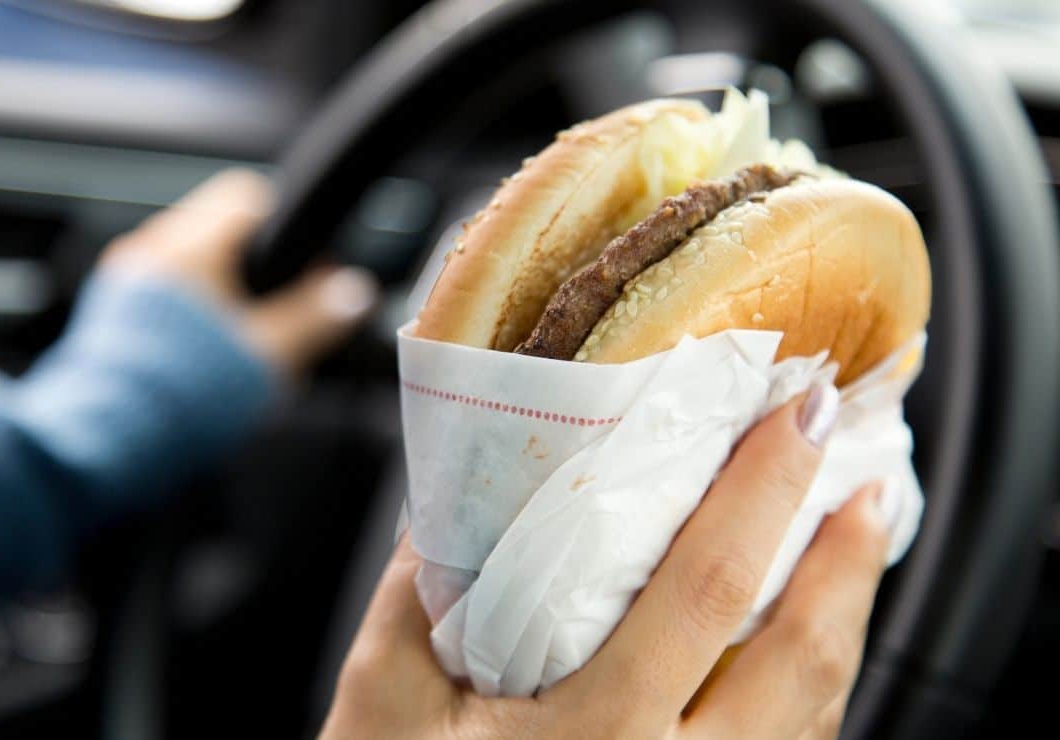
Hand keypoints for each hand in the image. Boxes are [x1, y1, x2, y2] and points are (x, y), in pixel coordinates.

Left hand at [100, 168, 378, 373]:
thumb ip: (319, 318)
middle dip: (259, 270)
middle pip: (222, 232)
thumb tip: (355, 291)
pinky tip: (207, 360)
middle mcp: (152, 251)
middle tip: (282, 318)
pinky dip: (193, 315)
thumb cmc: (185, 396)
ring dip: (226, 294)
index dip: (290, 230)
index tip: (308, 275)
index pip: (250, 197)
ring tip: (244, 345)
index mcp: (191, 246)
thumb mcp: (270, 355)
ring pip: (194, 265)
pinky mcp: (110, 316)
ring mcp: (125, 282)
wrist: (108, 443)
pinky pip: (165, 295)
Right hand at [320, 384, 893, 739]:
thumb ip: (415, 586)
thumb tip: (458, 488)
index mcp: (593, 736)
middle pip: (801, 663)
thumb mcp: (384, 693)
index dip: (763, 493)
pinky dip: (811, 683)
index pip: (705, 591)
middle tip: (866, 478)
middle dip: (848, 561)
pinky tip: (802, 642)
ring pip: (812, 714)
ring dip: (844, 620)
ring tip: (854, 545)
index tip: (798, 418)